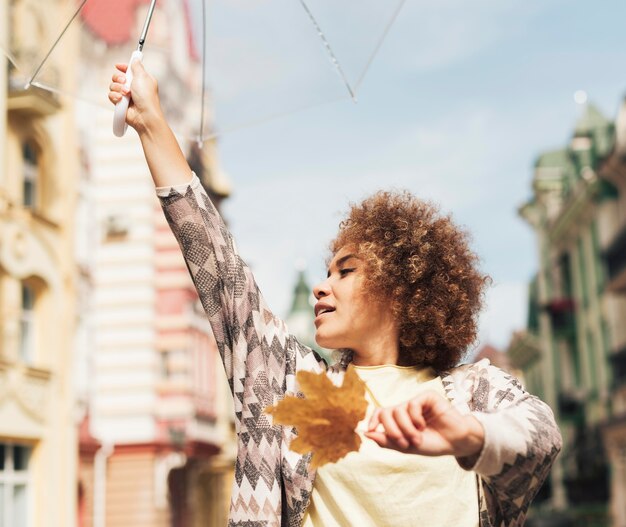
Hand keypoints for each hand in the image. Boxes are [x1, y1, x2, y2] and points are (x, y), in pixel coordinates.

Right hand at [108, 61, 163, 134]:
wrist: (144, 115)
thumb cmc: (147, 97)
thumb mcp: (143, 76)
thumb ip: (137, 66)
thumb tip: (136, 58)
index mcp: (141, 79)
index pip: (128, 70)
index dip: (123, 67)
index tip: (118, 66)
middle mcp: (133, 87)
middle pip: (117, 77)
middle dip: (118, 78)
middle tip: (125, 82)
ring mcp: (126, 96)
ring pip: (112, 86)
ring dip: (118, 88)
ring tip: (126, 94)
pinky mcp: (120, 103)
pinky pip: (111, 95)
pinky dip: (115, 97)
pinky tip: (121, 100)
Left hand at [365, 390, 483, 458]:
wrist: (455, 443)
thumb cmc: (432, 444)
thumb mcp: (407, 446)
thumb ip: (387, 440)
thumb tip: (366, 433)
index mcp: (399, 419)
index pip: (380, 413)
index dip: (372, 420)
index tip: (370, 430)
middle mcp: (406, 409)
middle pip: (386, 413)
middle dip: (391, 430)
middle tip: (403, 443)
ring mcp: (416, 402)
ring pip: (398, 410)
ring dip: (406, 428)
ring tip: (417, 438)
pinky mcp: (427, 397)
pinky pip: (412, 404)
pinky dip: (415, 418)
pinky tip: (423, 425)